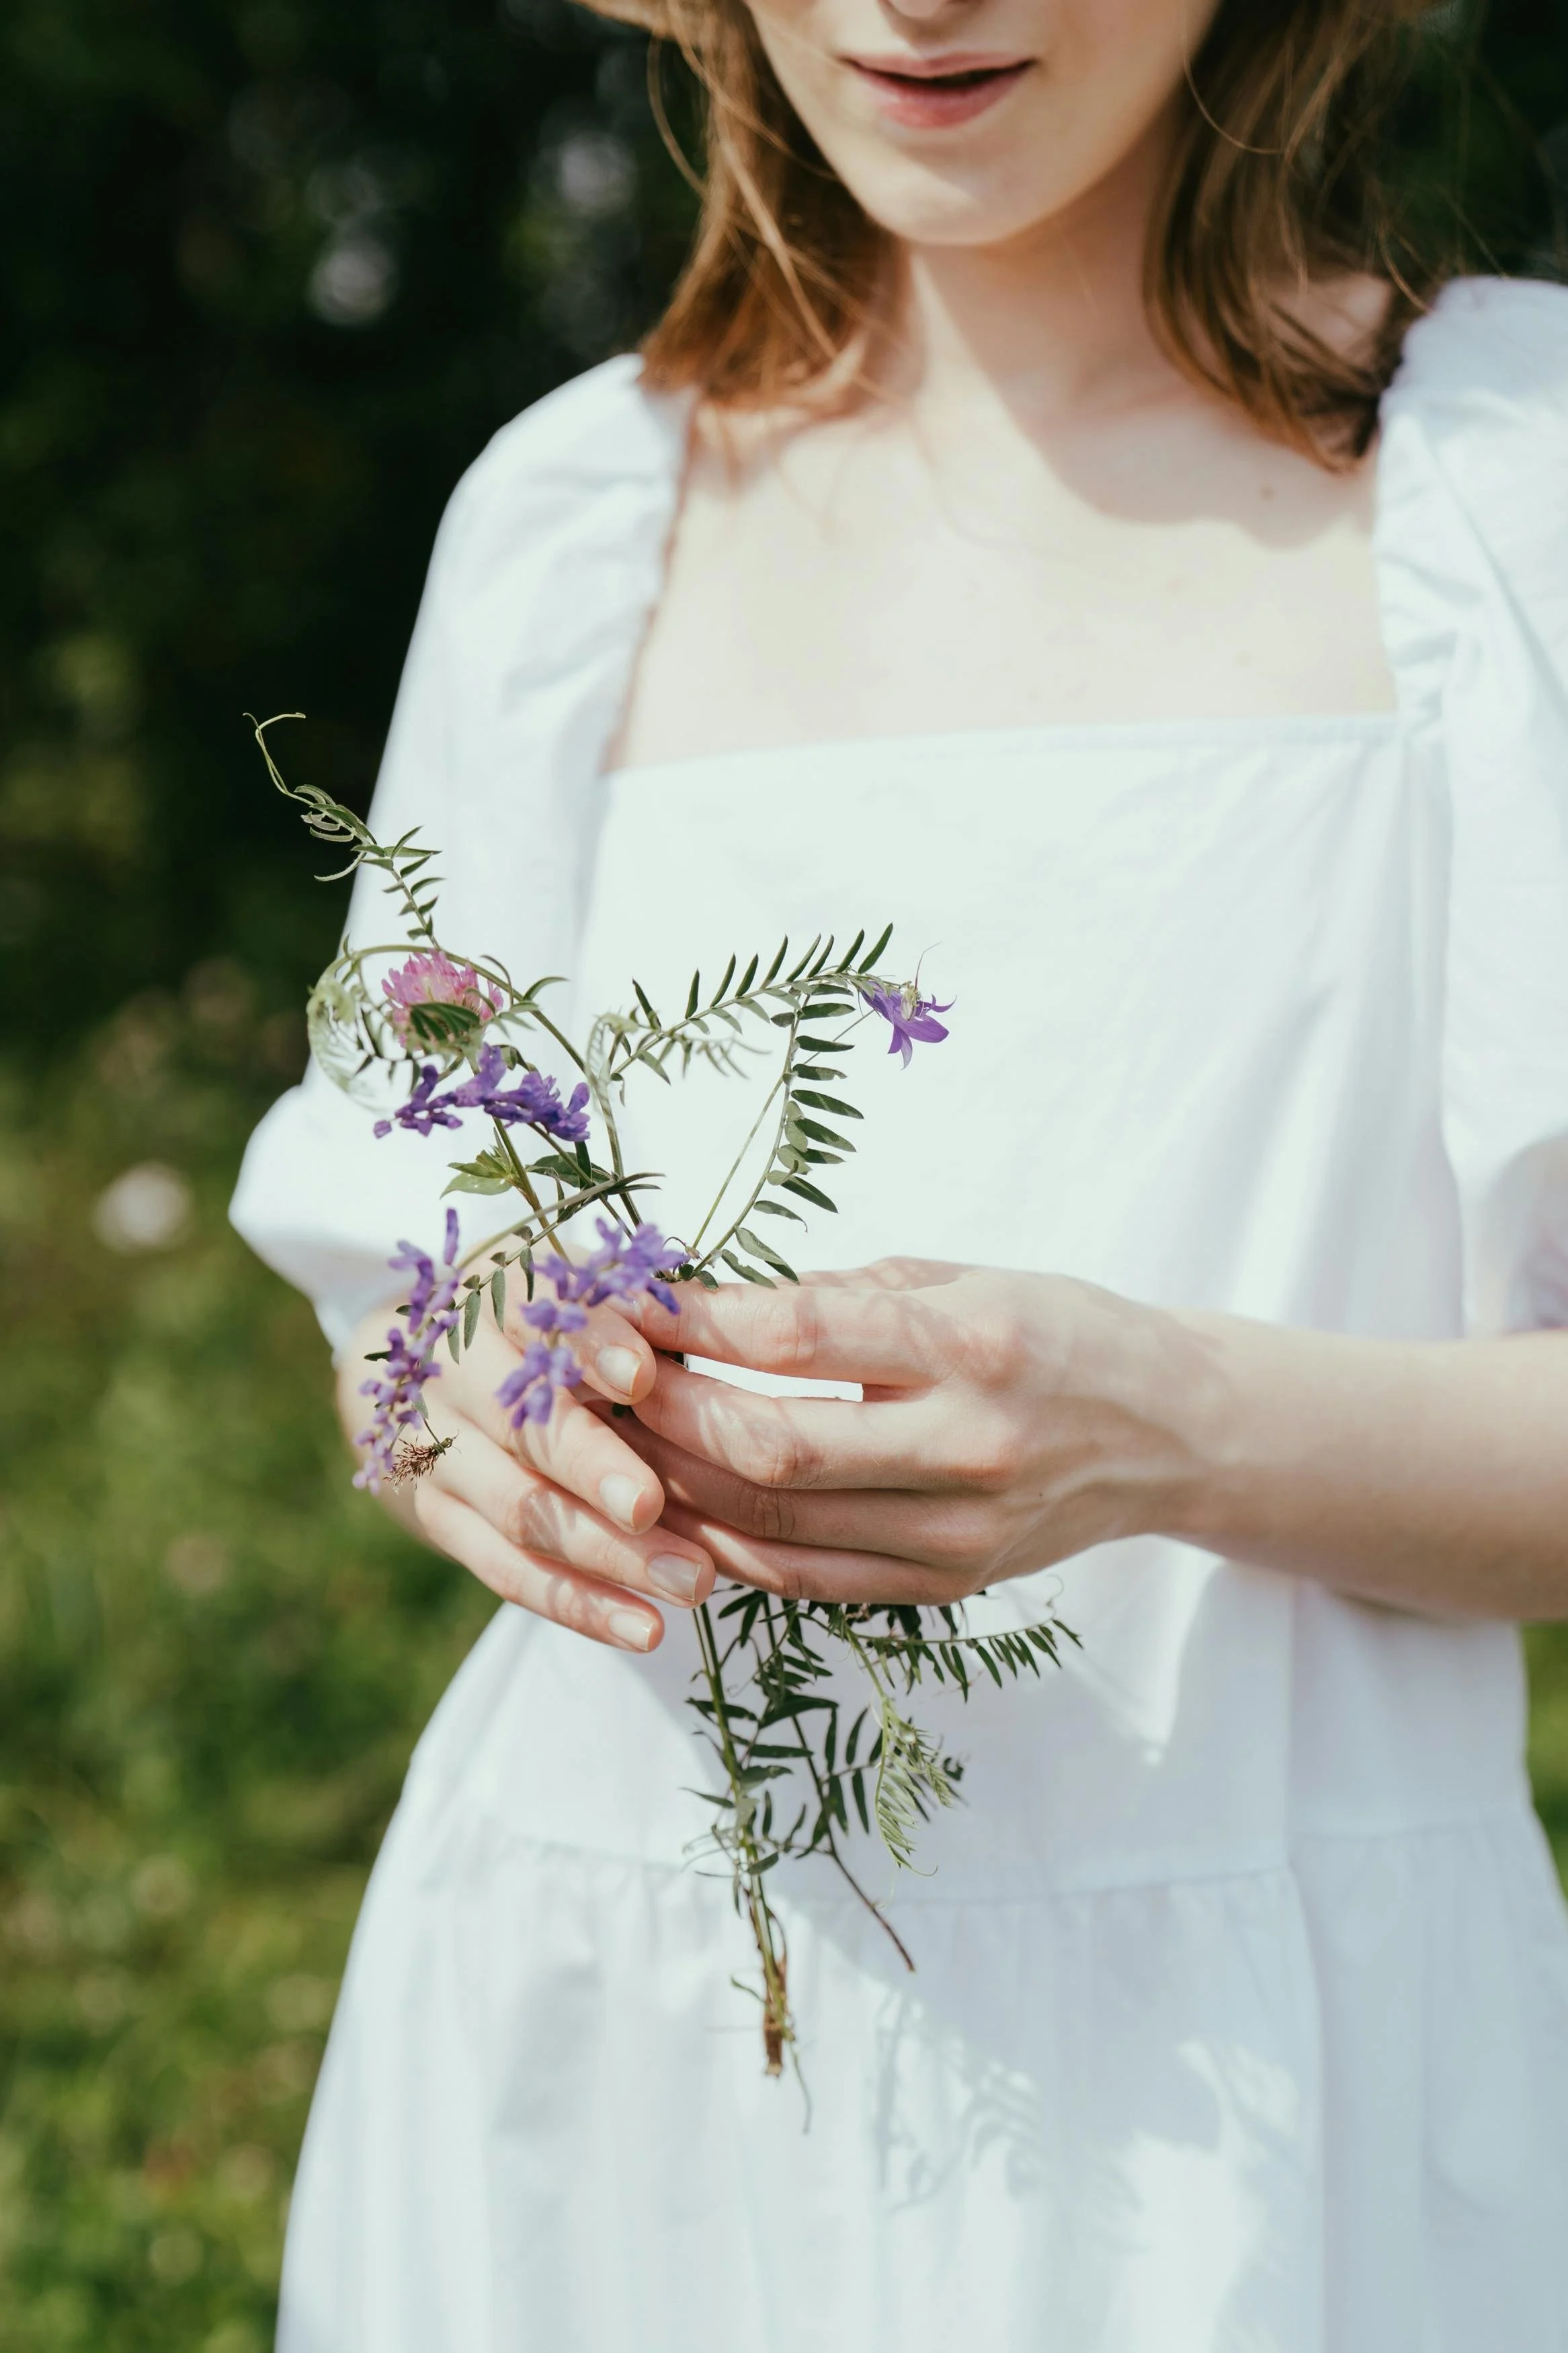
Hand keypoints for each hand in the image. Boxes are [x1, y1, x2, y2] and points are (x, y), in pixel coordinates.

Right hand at [339, 1286, 714, 1650]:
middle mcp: (453, 1376)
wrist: (428, 1370)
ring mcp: (437, 1454)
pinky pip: (509, 1572)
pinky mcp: (441, 1521)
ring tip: (691, 1582)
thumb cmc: (545, 1326)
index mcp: (496, 1302)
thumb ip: (639, 1313)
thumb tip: (728, 1326)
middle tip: (654, 1504)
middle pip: (520, 1428)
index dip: (589, 1347)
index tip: (643, 1375)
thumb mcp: (578, 1297)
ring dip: (606, 1554)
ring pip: (519, 1511)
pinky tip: (646, 1629)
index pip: (536, 1318)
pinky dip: (579, 1605)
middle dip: (591, 1468)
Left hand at [616, 1258, 1208, 1603]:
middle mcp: (969, 1445)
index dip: (695, 1322)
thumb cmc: (1061, 1333)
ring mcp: (959, 1531)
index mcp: (975, 1345)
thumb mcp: (970, 1276)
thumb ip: (849, 1293)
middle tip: (604, 1379)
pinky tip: (680, 1508)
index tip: (629, 1300)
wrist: (1173, 1435)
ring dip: (677, 1488)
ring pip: (773, 1526)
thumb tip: (719, 1301)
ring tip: (617, 1447)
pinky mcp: (949, 1584)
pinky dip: (729, 1546)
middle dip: (665, 1412)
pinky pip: (807, 1578)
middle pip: (770, 1447)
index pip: (798, 1336)